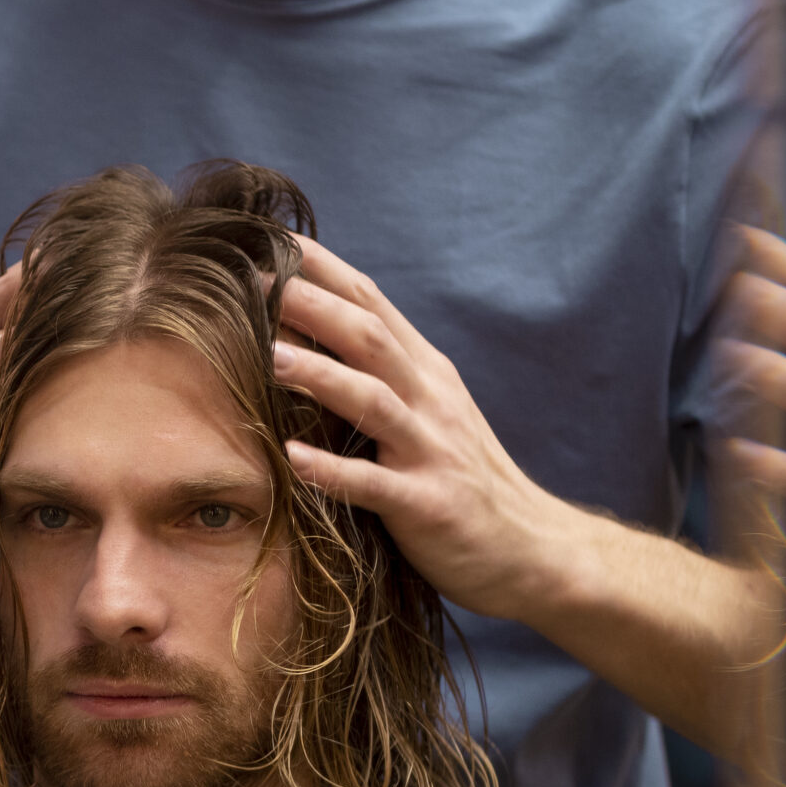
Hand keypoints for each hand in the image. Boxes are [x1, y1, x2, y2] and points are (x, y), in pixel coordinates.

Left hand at [271, 238, 570, 622]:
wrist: (531, 548)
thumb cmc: (460, 477)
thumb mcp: (425, 411)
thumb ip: (379, 372)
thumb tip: (308, 331)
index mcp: (424, 372)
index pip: (371, 303)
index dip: (323, 270)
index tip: (271, 239)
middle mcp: (429, 400)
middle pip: (369, 337)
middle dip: (314, 306)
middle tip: (254, 280)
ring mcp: (431, 451)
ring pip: (373, 401)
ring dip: (321, 376)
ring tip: (268, 355)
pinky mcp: (427, 504)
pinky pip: (374, 485)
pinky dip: (333, 470)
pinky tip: (292, 458)